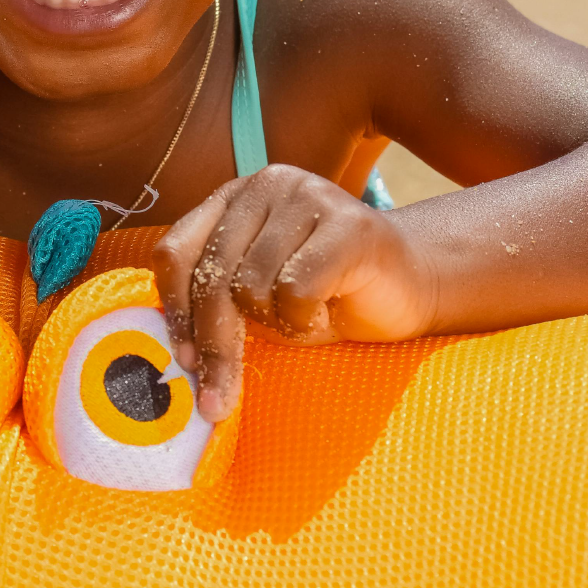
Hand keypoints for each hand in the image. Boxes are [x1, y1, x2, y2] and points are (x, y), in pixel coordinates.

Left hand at [153, 166, 438, 420]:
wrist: (413, 284)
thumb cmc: (327, 296)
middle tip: (218, 403)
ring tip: (308, 313)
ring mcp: (307, 196)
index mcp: (232, 198)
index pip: (176, 252)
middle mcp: (264, 185)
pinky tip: (331, 307)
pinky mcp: (346, 223)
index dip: (174, 311)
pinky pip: (295, 291)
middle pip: (212, 276)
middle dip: (215, 346)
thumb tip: (177, 354)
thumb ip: (217, 303)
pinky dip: (306, 318)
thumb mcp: (258, 298)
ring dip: (278, 323)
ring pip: (251, 286)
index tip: (183, 362)